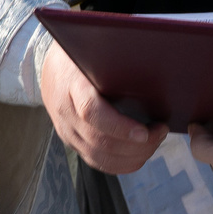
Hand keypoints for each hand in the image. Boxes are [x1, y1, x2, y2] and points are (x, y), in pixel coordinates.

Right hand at [40, 42, 166, 173]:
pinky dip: (120, 164)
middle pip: (99, 141)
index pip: (91, 112)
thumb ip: (115, 58)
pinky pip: (95, 161)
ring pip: (98, 157)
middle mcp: (66, 113)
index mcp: (72, 85)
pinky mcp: (72, 142)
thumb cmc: (83, 56)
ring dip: (132, 156)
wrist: (51, 68)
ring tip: (155, 141)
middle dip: (135, 145)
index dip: (119, 127)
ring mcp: (67, 131)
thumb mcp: (94, 50)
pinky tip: (140, 155)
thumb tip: (153, 57)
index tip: (144, 132)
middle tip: (161, 132)